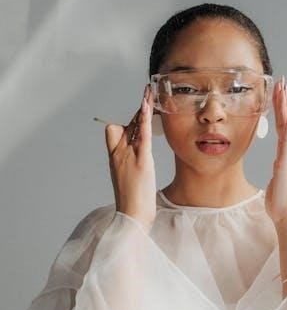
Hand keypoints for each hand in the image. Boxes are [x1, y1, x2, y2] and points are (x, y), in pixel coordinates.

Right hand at [105, 85, 155, 230]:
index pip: (114, 131)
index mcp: (115, 158)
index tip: (138, 114)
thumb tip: (136, 160)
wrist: (132, 216)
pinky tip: (147, 106)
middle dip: (136, 111)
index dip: (126, 123)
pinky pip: (142, 135)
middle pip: (124, 125)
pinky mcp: (141, 161)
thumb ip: (131, 165)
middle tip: (148, 94)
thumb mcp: (130, 179)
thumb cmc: (133, 201)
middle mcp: (118, 154)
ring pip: (132, 126)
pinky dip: (144, 120)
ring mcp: (128, 156)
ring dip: (142, 109)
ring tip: (149, 93)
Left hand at [264, 78, 286, 225]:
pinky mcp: (286, 159)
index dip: (281, 110)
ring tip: (286, 89)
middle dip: (284, 101)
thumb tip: (278, 166)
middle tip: (283, 82)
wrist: (285, 212)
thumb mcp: (277, 180)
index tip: (280, 94)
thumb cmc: (280, 200)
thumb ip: (279, 170)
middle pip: (286, 121)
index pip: (282, 127)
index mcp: (285, 154)